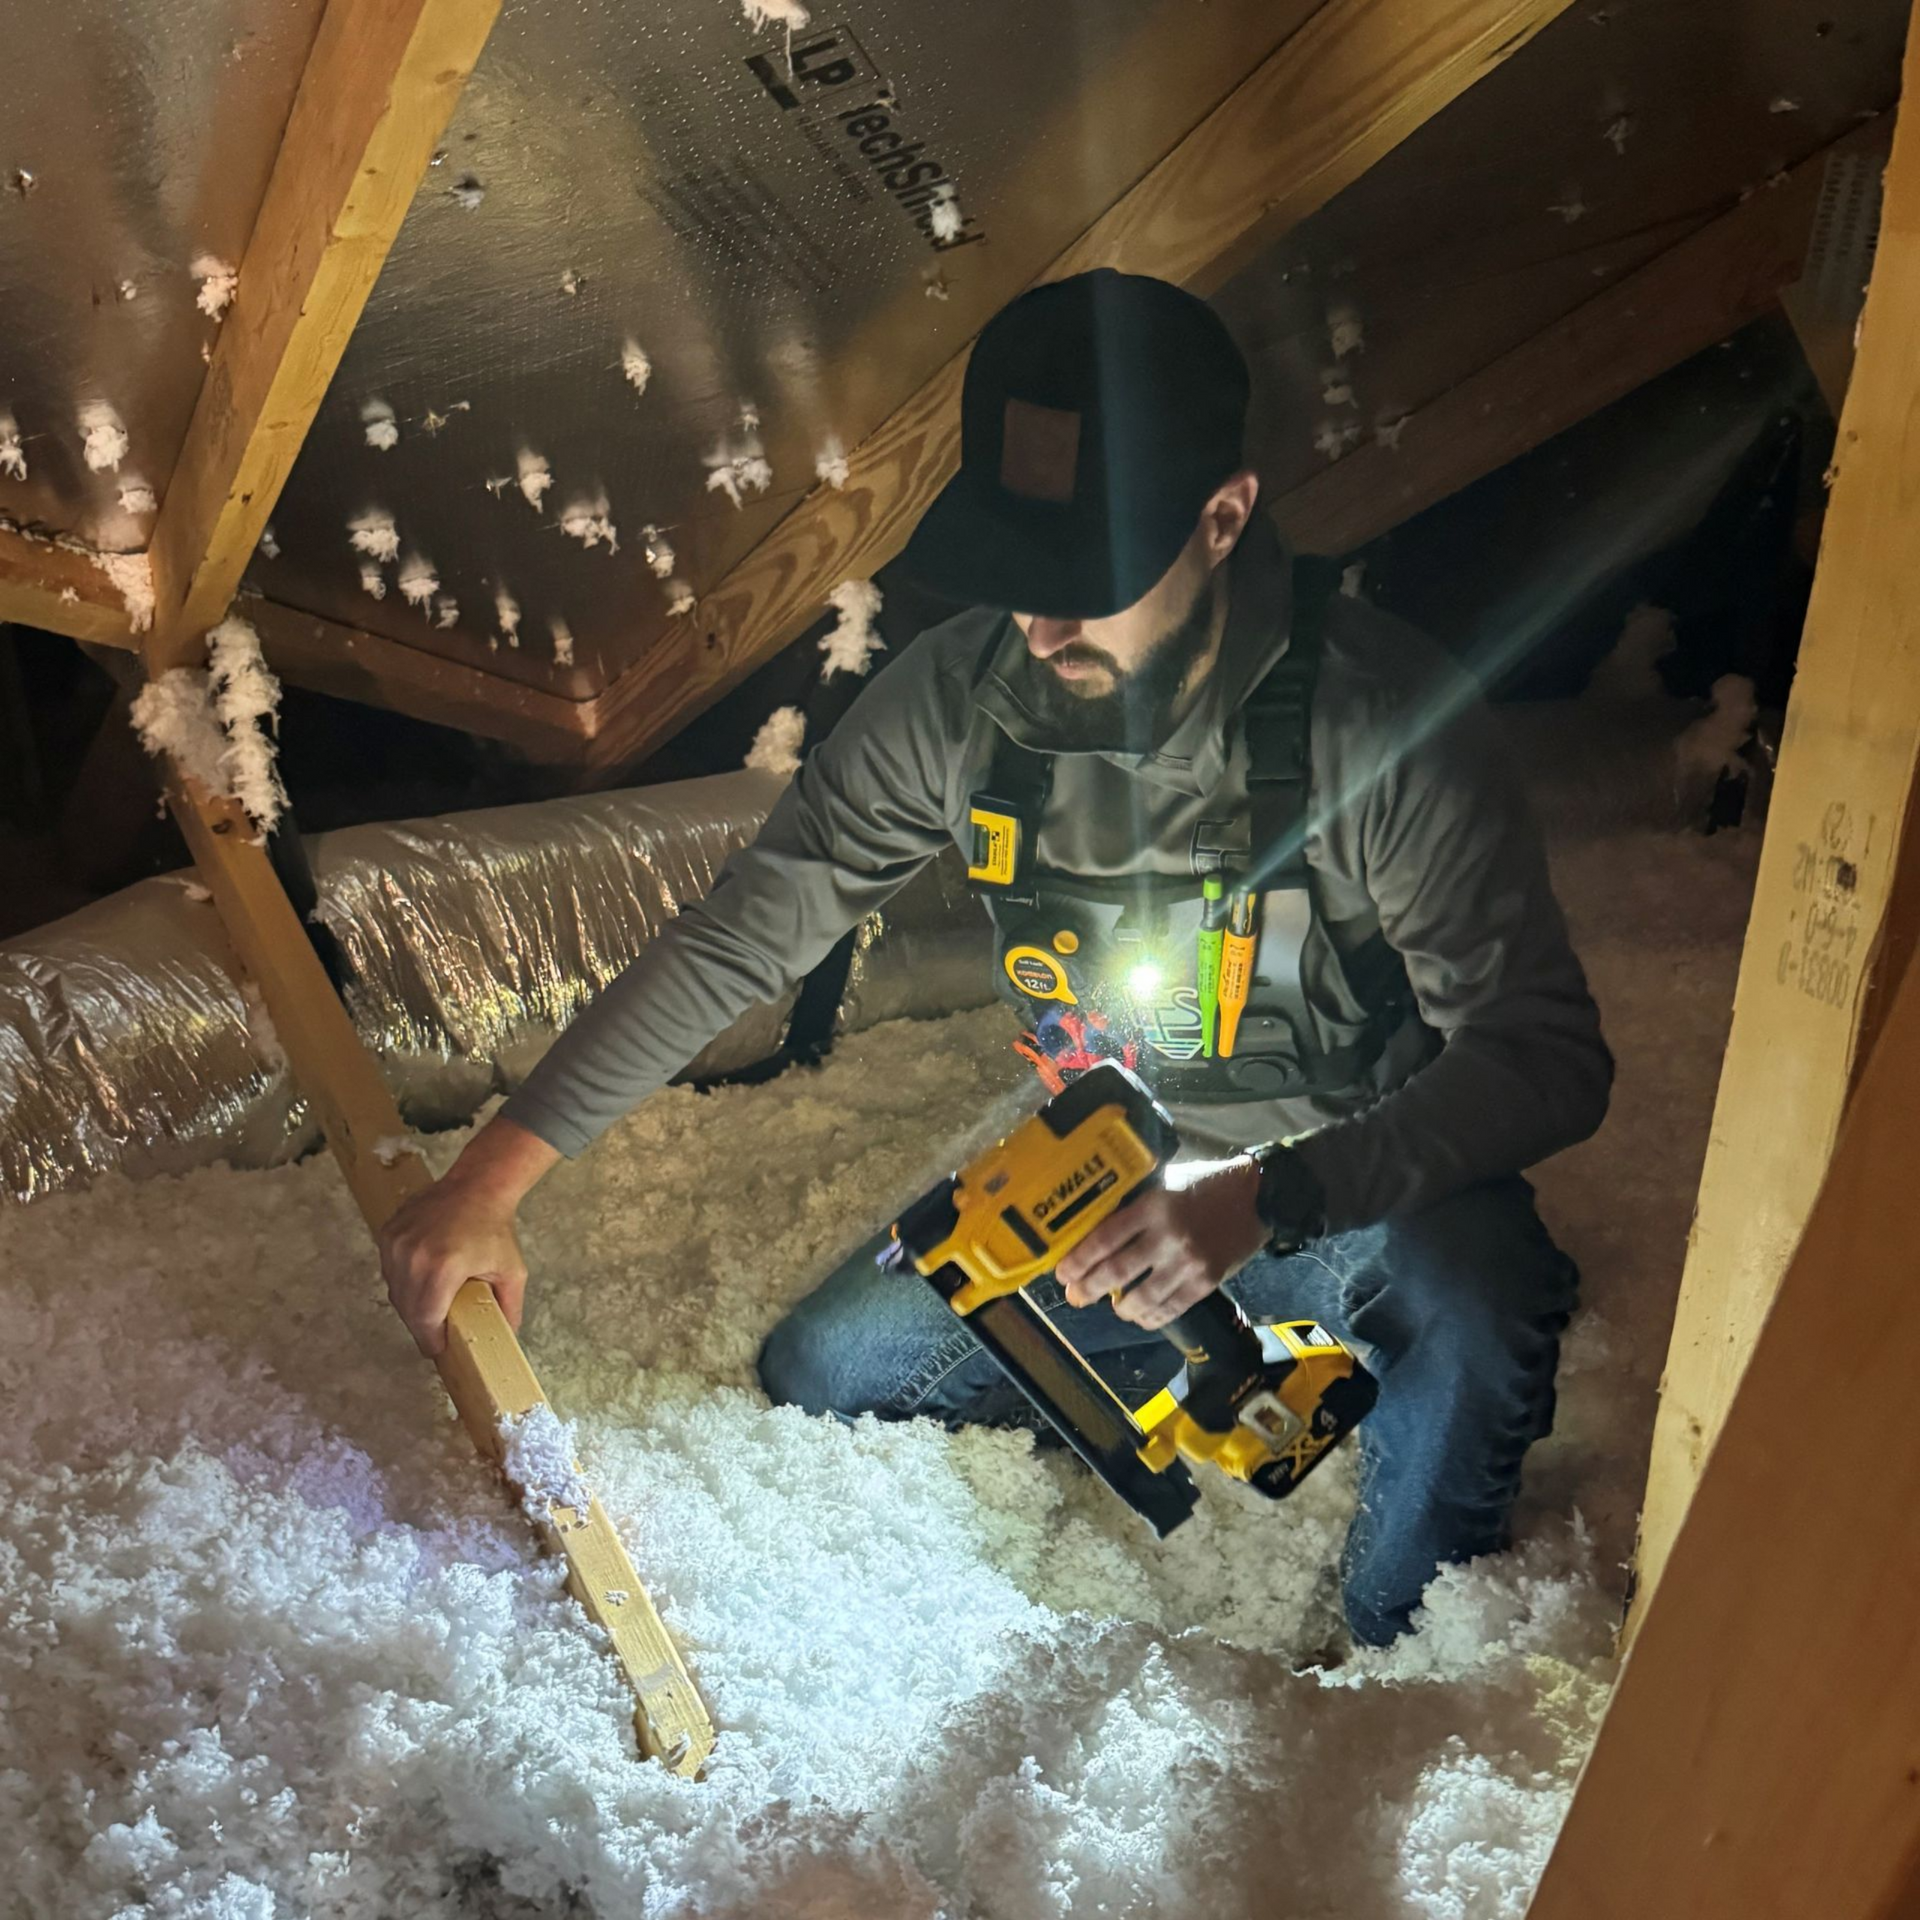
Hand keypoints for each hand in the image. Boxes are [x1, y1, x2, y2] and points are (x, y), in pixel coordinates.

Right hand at [376, 1117, 555, 1356]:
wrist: (477, 1186)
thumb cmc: (495, 1229)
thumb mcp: (512, 1272)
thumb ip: (509, 1308)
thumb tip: (506, 1336)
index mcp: (443, 1268)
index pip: (425, 1319)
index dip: (430, 1340)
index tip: (438, 1348)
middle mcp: (413, 1256)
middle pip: (407, 1310)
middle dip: (421, 1326)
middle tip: (435, 1331)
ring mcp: (397, 1243)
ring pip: (395, 1291)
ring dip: (410, 1305)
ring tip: (430, 1306)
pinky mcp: (388, 1234)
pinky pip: (389, 1270)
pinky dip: (402, 1281)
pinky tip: (421, 1281)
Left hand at [1057, 1156, 1267, 1330]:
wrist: (1257, 1196)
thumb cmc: (1205, 1185)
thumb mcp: (1165, 1182)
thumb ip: (1136, 1204)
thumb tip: (1097, 1227)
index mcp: (1152, 1206)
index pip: (1104, 1238)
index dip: (1078, 1260)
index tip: (1063, 1273)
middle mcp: (1167, 1236)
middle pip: (1116, 1271)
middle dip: (1088, 1288)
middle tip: (1075, 1296)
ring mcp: (1187, 1262)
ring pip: (1142, 1297)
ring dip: (1120, 1307)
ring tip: (1113, 1307)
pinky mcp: (1206, 1281)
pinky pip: (1171, 1308)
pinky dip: (1151, 1316)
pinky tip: (1141, 1316)